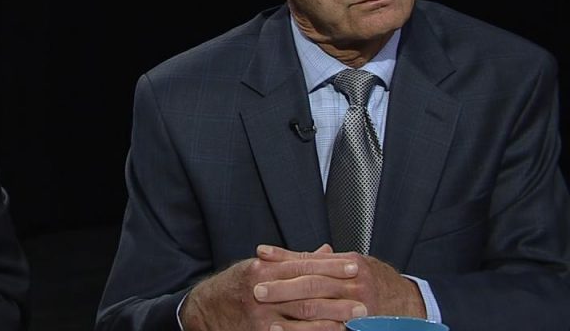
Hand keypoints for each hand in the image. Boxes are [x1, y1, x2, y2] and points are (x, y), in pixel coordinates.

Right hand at [180, 244, 363, 330]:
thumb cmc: (235, 285)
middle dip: (338, 294)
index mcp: (263, 268)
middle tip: (364, 297)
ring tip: (357, 318)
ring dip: (334, 318)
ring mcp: (261, 315)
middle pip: (308, 291)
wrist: (205, 308)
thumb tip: (327, 251)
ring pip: (304, 316)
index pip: (304, 265)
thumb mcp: (261, 266)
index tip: (354, 267)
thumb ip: (294, 260)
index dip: (331, 266)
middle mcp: (262, 289)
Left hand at [254, 245, 425, 319]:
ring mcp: (358, 309)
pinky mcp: (356, 328)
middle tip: (258, 290)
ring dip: (290, 314)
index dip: (284, 260)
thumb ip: (306, 258)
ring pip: (318, 310)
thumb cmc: (367, 279)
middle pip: (313, 285)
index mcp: (349, 264)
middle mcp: (355, 285)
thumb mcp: (342, 264)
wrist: (404, 302)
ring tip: (266, 316)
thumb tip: (266, 252)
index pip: (311, 262)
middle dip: (283, 288)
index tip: (260, 259)